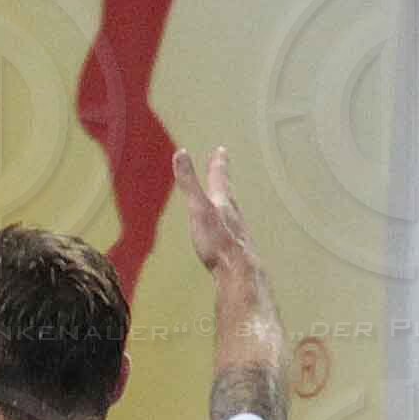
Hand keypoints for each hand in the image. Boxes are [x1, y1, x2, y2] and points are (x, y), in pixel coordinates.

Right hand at [171, 144, 255, 274]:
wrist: (238, 269)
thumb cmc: (216, 240)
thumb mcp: (198, 208)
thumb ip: (188, 182)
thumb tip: (180, 153)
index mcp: (222, 202)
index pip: (219, 178)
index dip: (218, 164)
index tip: (221, 150)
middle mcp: (233, 214)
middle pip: (227, 192)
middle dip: (223, 179)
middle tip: (223, 167)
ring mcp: (237, 231)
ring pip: (232, 211)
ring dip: (227, 202)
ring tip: (225, 198)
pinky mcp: (236, 248)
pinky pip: (231, 230)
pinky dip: (227, 224)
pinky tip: (226, 233)